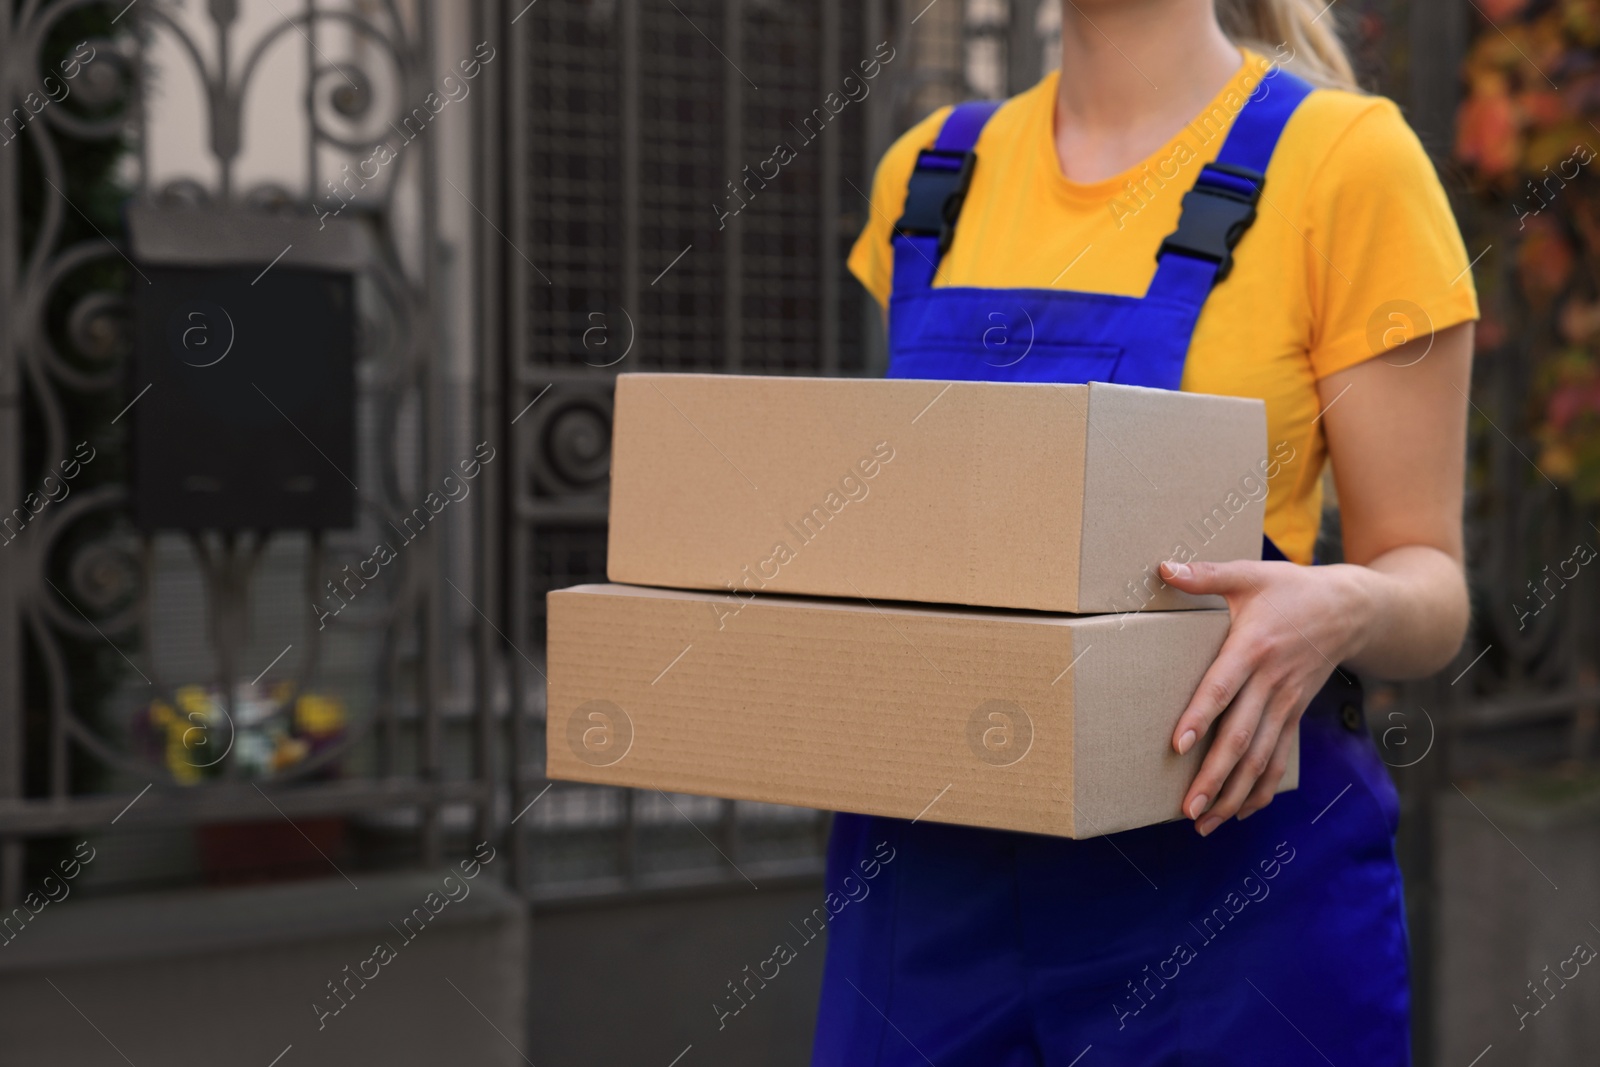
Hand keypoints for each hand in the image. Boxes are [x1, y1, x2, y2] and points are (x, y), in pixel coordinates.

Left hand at [1157, 558, 1371, 834]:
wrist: (1352, 609)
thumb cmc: (1292, 589)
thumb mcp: (1250, 574)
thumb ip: (1206, 574)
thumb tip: (1162, 566)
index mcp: (1254, 647)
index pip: (1223, 687)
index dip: (1201, 715)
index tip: (1178, 744)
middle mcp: (1271, 682)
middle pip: (1241, 736)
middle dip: (1214, 776)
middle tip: (1187, 808)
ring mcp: (1286, 703)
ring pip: (1260, 758)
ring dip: (1234, 793)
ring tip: (1205, 823)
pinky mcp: (1293, 714)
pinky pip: (1279, 759)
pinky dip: (1262, 789)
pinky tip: (1242, 813)